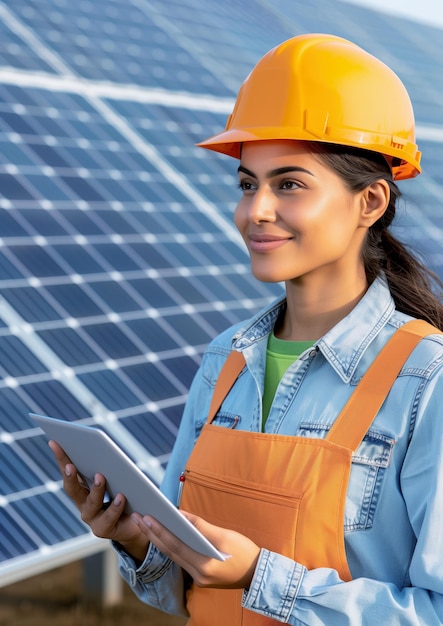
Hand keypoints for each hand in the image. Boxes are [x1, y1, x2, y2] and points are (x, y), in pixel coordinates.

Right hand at [48, 440, 148, 561]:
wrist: (135, 523)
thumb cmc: (124, 494)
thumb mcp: (115, 478)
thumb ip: (107, 467)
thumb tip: (104, 449)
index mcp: (82, 489)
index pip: (68, 471)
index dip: (61, 457)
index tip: (55, 442)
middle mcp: (82, 504)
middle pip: (73, 489)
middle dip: (70, 477)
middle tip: (70, 465)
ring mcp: (91, 518)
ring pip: (91, 503)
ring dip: (96, 489)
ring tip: (100, 476)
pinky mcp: (103, 529)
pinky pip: (109, 517)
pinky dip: (115, 506)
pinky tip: (121, 496)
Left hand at [131, 511, 259, 588]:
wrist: (259, 574)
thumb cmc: (245, 552)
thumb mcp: (225, 536)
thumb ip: (200, 527)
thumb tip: (180, 515)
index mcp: (204, 566)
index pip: (176, 546)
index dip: (160, 531)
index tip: (147, 517)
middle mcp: (197, 575)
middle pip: (170, 551)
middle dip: (152, 533)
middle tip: (138, 517)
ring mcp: (198, 578)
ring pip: (173, 555)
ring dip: (158, 538)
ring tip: (145, 522)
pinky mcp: (200, 575)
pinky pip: (181, 558)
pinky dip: (170, 545)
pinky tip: (162, 533)